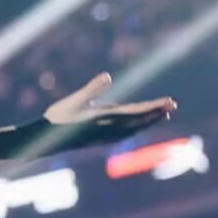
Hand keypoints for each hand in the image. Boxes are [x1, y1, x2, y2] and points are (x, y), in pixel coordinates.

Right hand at [45, 72, 176, 132]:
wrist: (44, 141)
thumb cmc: (58, 118)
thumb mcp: (74, 100)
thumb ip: (92, 89)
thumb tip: (108, 76)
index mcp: (107, 119)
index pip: (137, 111)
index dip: (154, 106)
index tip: (170, 102)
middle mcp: (110, 130)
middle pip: (140, 121)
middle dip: (156, 112)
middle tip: (172, 105)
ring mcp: (106, 136)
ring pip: (134, 129)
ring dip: (148, 121)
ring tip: (161, 115)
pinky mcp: (100, 140)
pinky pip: (125, 134)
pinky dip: (136, 129)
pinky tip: (135, 128)